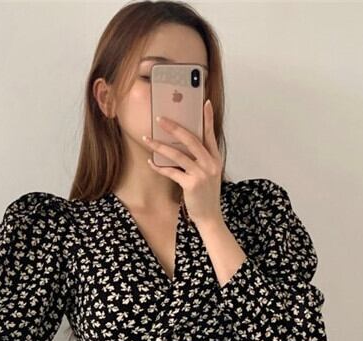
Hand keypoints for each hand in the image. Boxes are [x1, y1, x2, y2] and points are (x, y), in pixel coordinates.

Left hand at [141, 99, 223, 227]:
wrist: (209, 216)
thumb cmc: (206, 195)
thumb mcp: (209, 174)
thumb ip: (201, 159)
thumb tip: (182, 146)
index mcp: (215, 159)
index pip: (210, 134)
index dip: (207, 118)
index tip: (204, 102)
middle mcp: (210, 164)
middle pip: (191, 140)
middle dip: (173, 128)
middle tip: (159, 118)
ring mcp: (201, 174)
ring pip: (178, 155)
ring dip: (160, 146)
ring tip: (147, 139)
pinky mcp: (191, 185)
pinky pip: (172, 172)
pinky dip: (160, 167)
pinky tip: (150, 163)